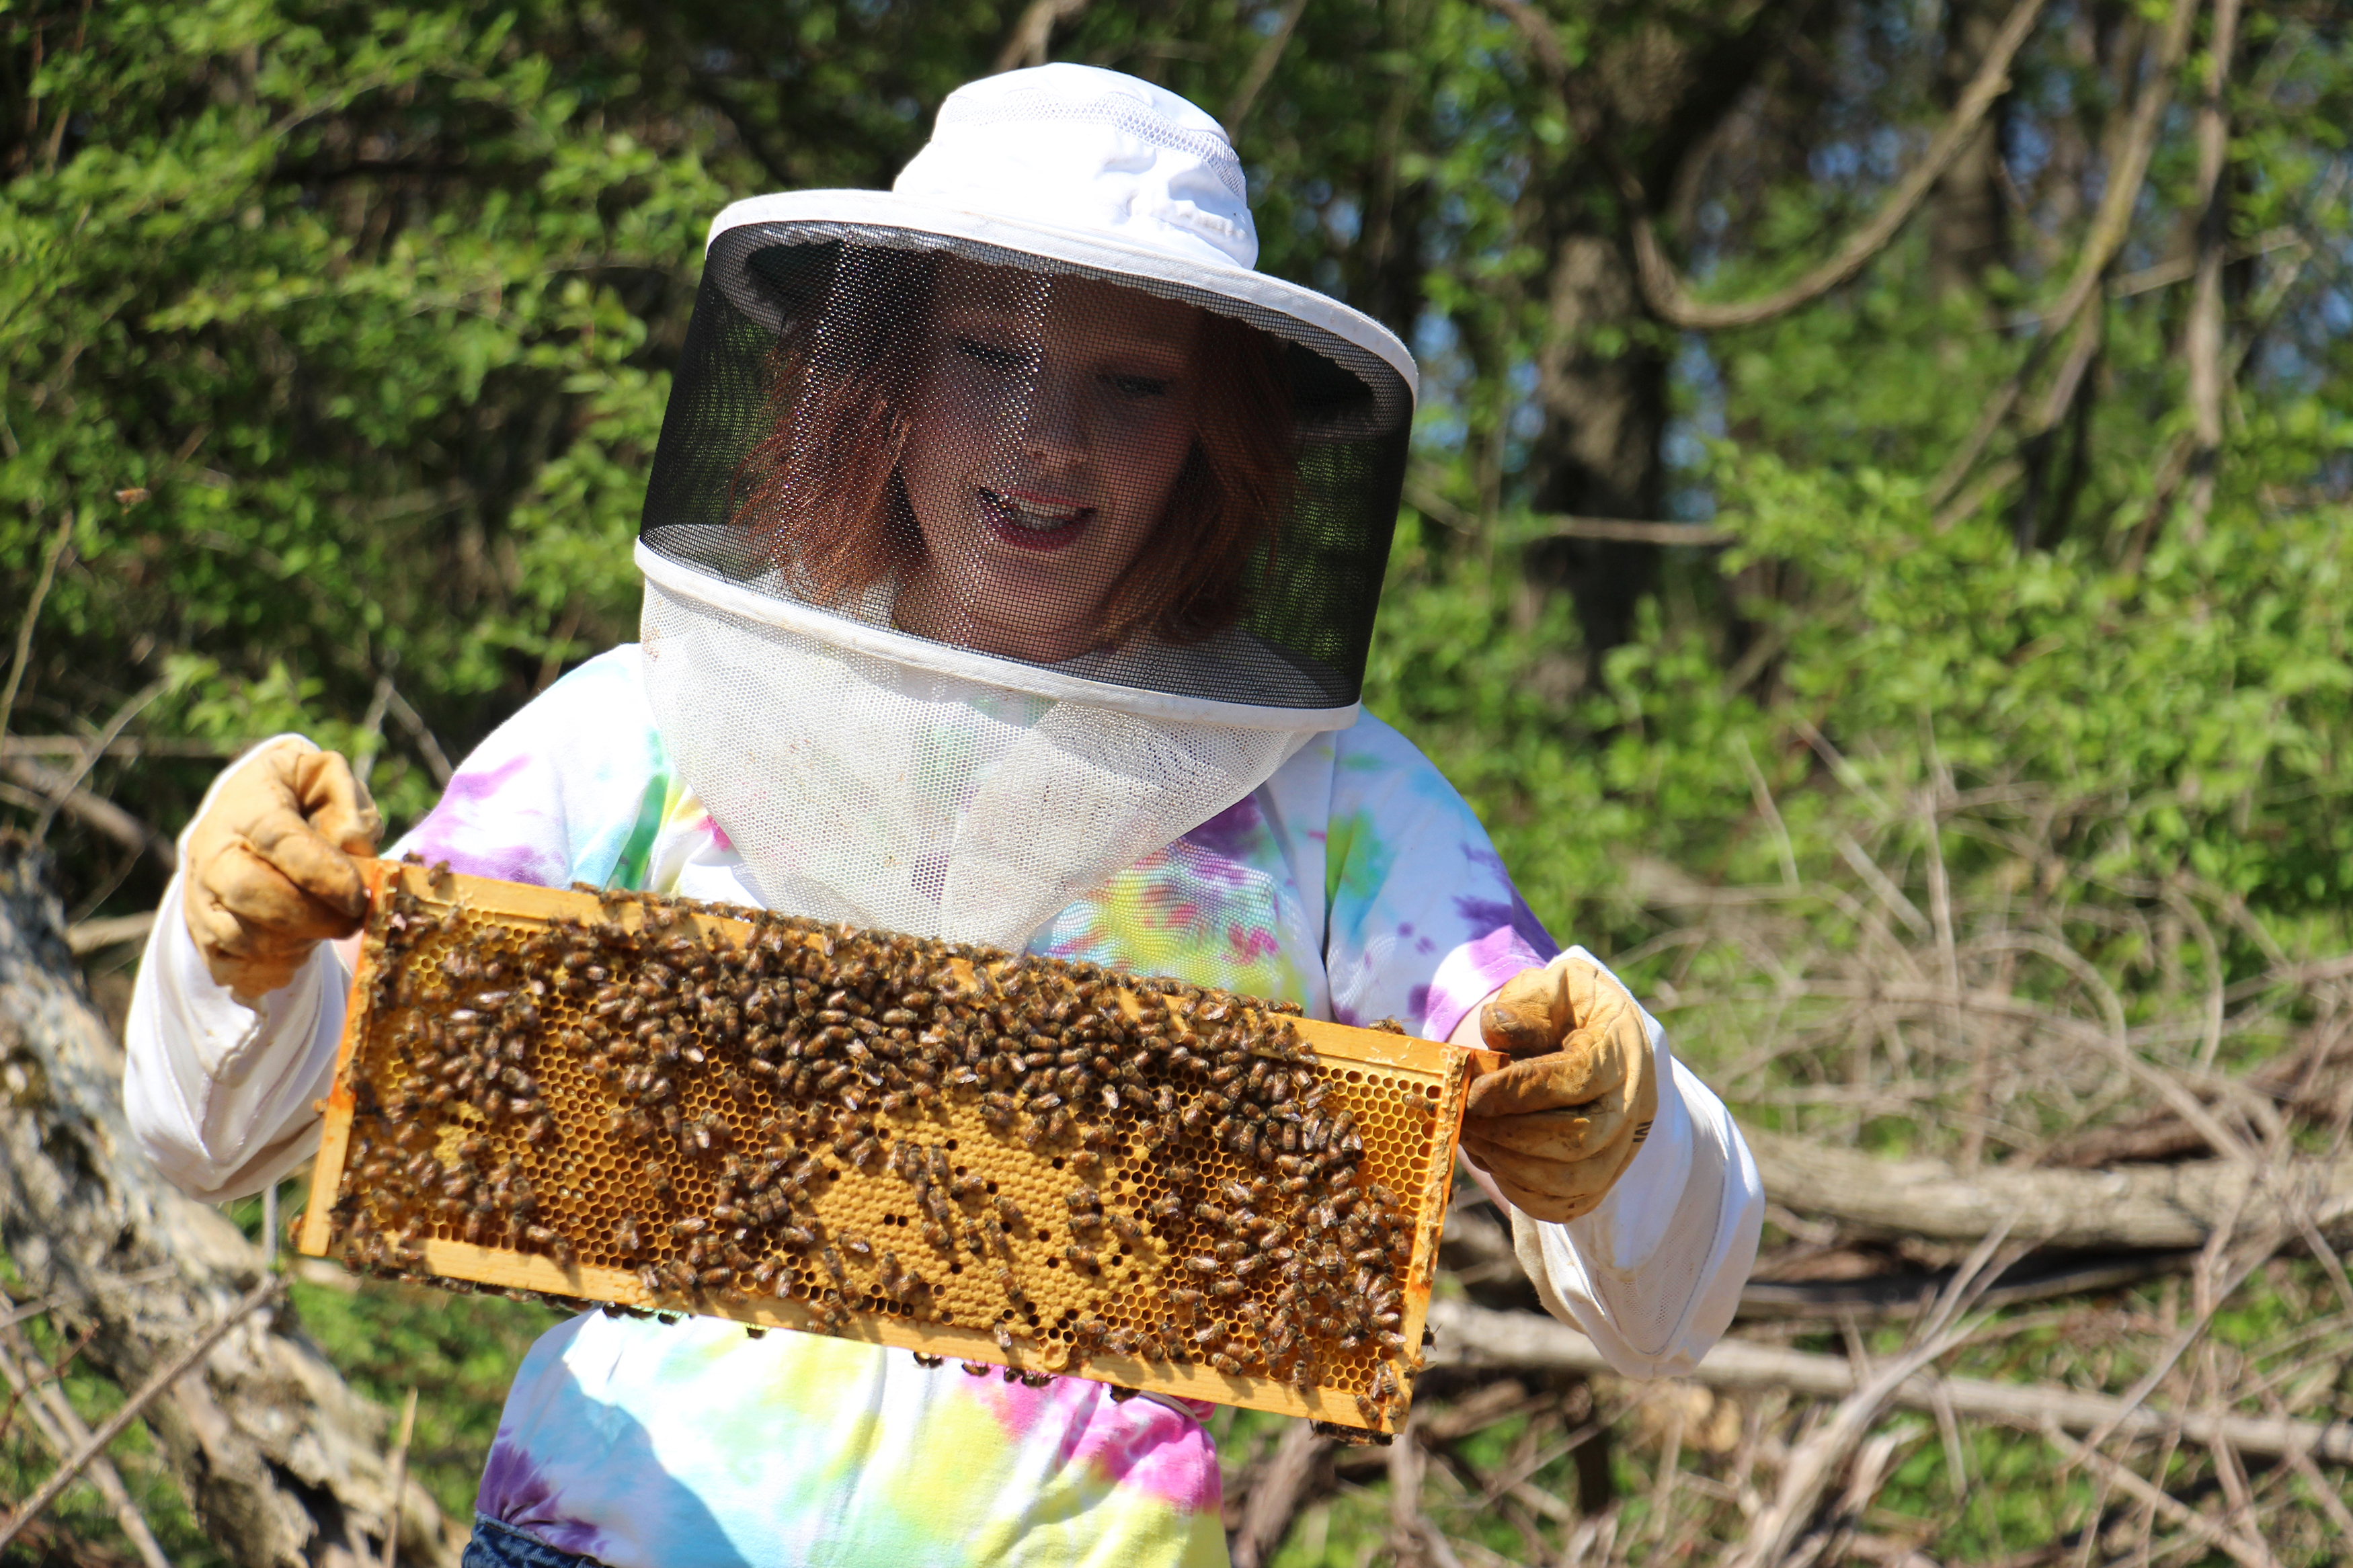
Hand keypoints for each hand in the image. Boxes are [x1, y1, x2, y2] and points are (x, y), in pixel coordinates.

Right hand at [181, 739, 380, 1001]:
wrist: (245, 811)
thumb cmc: (298, 796)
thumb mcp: (327, 779)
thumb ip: (349, 805)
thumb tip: (354, 847)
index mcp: (248, 807)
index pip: (279, 841)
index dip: (322, 873)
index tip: (357, 896)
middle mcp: (212, 851)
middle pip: (250, 893)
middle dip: (311, 917)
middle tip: (352, 921)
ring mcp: (199, 895)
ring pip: (241, 937)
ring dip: (295, 945)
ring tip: (327, 929)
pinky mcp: (200, 931)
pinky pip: (229, 967)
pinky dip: (269, 971)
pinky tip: (299, 952)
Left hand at [1460, 952, 1657, 1222]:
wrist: (1599, 1032)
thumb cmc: (1567, 1006)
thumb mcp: (1550, 986)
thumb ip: (1526, 1004)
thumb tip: (1498, 1028)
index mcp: (1620, 1047)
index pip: (1579, 1078)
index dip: (1522, 1090)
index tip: (1473, 1093)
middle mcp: (1634, 1101)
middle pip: (1580, 1139)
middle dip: (1511, 1135)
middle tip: (1464, 1120)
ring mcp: (1625, 1144)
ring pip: (1576, 1180)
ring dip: (1514, 1167)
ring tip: (1473, 1140)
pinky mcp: (1607, 1172)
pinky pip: (1571, 1204)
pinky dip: (1526, 1195)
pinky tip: (1493, 1164)